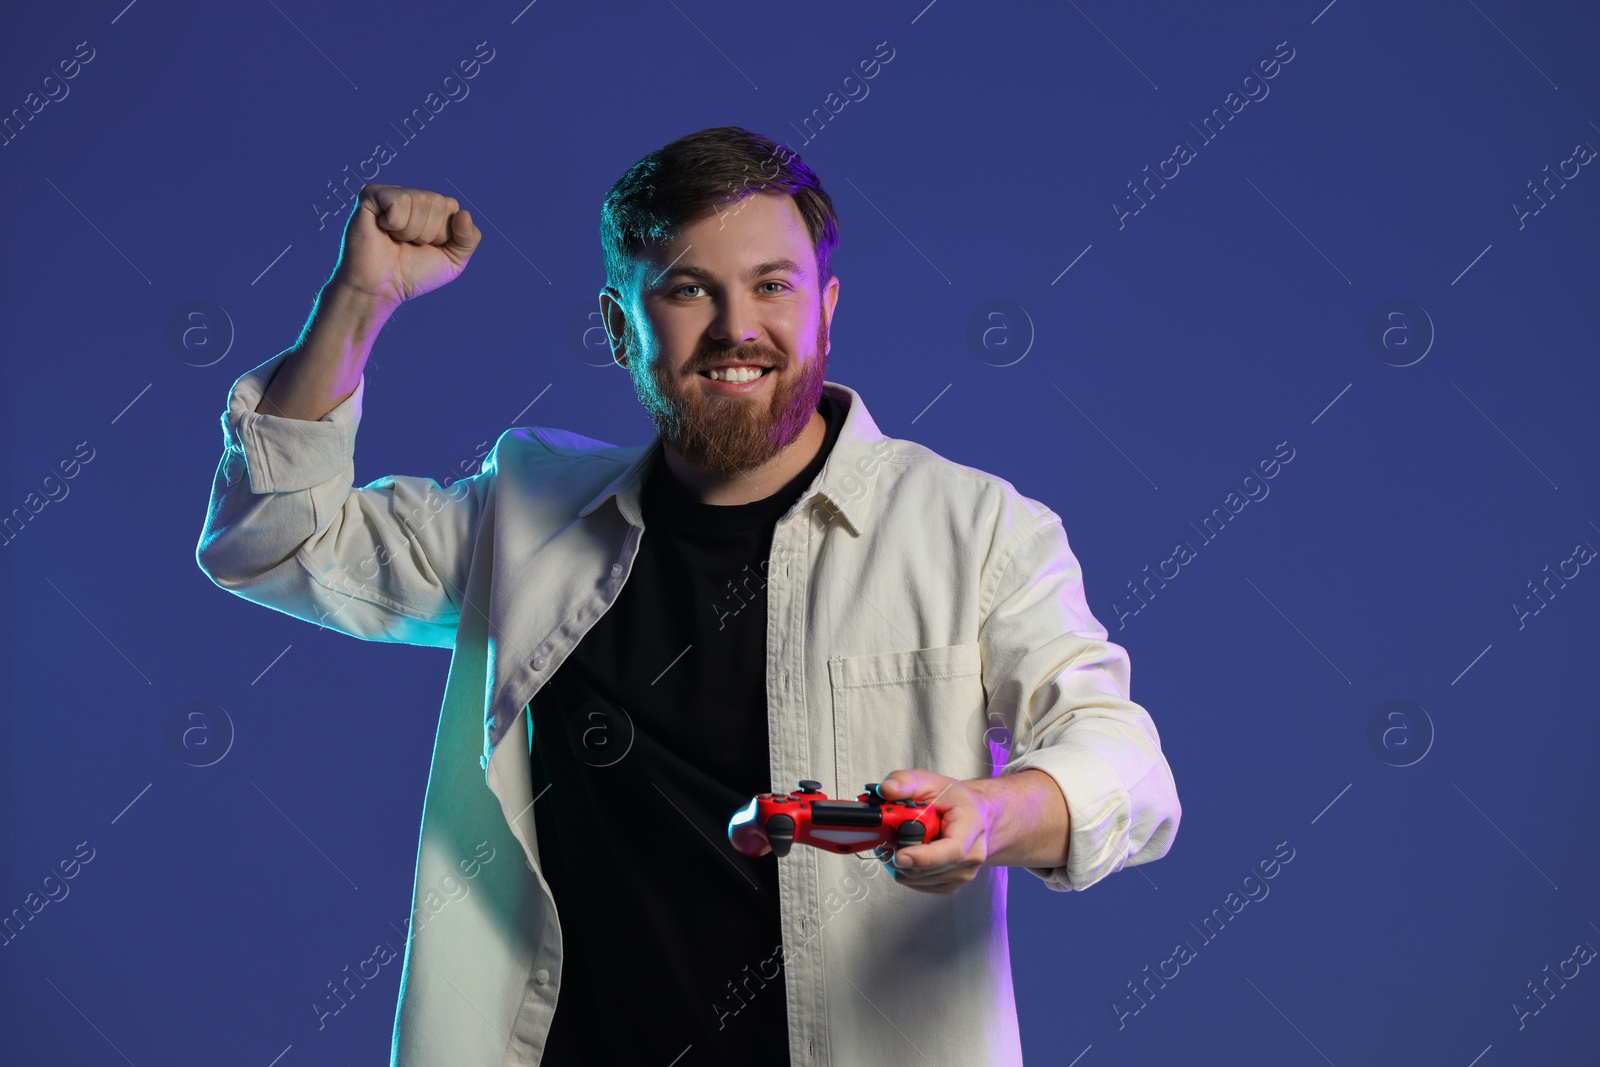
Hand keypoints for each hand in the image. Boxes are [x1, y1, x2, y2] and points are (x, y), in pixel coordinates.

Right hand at [331, 183, 480, 308]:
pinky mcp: (372, 195)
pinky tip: (383, 229)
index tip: (425, 247)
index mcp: (432, 209)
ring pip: (421, 200)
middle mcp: (412, 197)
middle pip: (439, 202)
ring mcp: (391, 193)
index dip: (443, 234)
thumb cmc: (413, 274)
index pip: (452, 207)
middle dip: (428, 233)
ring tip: (395, 240)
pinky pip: (400, 201)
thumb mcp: (453, 262)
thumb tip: (464, 214)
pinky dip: (395, 223)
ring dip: (411, 231)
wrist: (380, 288)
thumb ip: (469, 239)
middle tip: (408, 245)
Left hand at [871, 770, 991, 894]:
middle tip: (888, 833)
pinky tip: (909, 851)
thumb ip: (906, 782)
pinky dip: (905, 869)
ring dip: (899, 861)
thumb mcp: (930, 781)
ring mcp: (962, 874)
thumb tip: (886, 789)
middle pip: (928, 868)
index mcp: (972, 827)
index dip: (923, 857)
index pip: (952, 851)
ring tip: (900, 839)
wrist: (973, 816)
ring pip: (916, 878)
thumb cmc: (954, 800)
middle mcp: (972, 855)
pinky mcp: (949, 886)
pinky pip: (916, 884)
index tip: (899, 855)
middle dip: (900, 853)